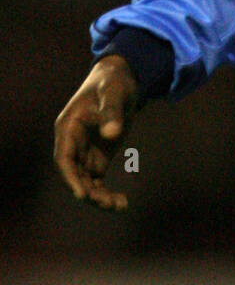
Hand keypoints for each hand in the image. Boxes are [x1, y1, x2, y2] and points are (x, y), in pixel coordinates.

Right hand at [53, 56, 139, 210]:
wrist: (121, 79)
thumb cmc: (113, 82)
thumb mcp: (114, 92)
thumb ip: (112, 111)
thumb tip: (112, 133)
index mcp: (68, 127)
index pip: (63, 157)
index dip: (70, 177)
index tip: (82, 194)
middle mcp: (73, 143)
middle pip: (73, 174)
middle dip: (87, 192)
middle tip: (108, 203)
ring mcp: (84, 152)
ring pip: (85, 182)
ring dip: (98, 197)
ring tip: (119, 205)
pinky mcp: (98, 158)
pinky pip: (97, 182)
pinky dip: (106, 193)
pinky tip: (122, 202)